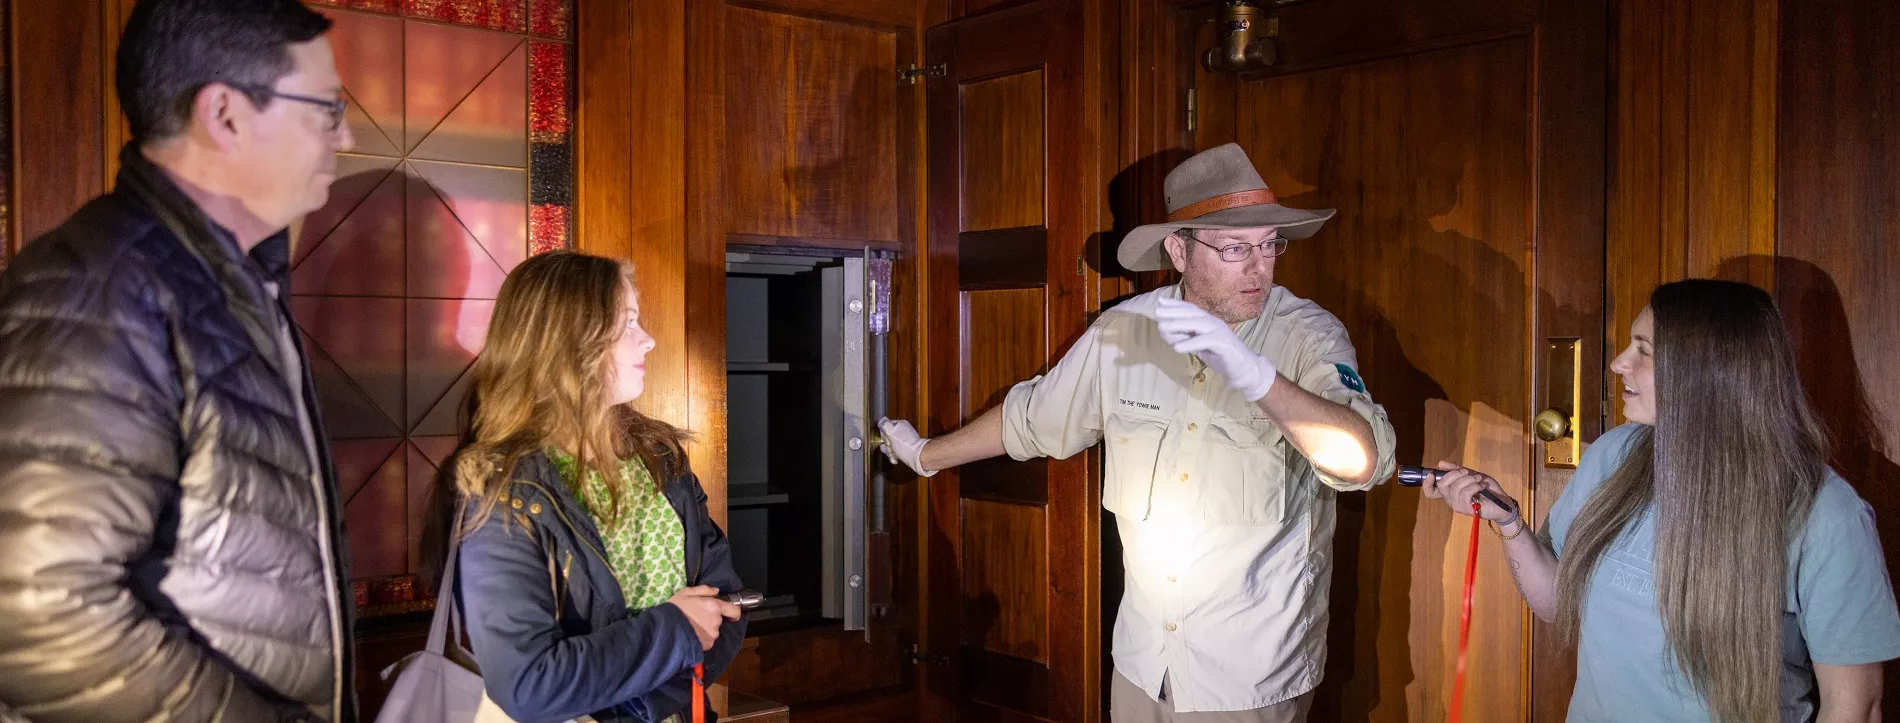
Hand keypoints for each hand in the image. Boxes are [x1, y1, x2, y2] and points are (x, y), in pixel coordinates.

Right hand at [667, 585, 740, 650]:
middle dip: (710, 619)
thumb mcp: (686, 593)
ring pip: (712, 631)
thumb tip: (717, 591)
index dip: (732, 612)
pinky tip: (690, 635)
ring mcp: (712, 635)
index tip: (728, 613)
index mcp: (714, 606)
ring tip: (690, 627)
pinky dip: (701, 639)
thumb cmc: (675, 609)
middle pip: (719, 620)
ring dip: (705, 630)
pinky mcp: (707, 646)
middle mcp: (716, 621)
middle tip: (696, 618)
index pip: (734, 611)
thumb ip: (703, 590)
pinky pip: (707, 641)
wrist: (664, 629)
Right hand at [878, 418, 935, 476]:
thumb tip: (880, 421)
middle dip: (886, 446)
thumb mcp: (891, 432)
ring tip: (893, 455)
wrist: (918, 457)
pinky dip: (894, 456)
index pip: (884, 427)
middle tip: (891, 448)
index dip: (883, 435)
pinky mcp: (906, 449)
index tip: (887, 440)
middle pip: (887, 438)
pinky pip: (895, 452)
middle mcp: (902, 432)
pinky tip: (895, 459)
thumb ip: (884, 424)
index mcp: (899, 424)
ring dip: (889, 452)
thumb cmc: (906, 445)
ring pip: (890, 446)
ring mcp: (904, 441)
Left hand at [1152, 298, 1277, 399]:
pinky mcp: (1225, 344)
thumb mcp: (1198, 346)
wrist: (1243, 369)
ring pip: (1198, 324)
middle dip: (1174, 311)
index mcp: (1208, 321)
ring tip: (1162, 328)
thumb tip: (1163, 330)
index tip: (1160, 302)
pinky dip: (1191, 343)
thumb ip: (1183, 337)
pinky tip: (1177, 347)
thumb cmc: (1219, 355)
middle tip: (1157, 312)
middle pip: (1193, 313)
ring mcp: (1220, 332)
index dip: (1176, 304)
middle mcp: (1214, 323)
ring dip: (1179, 325)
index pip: (1191, 309)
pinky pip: (1206, 341)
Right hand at [1420, 461, 1518, 523]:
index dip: (1427, 484)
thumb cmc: (1488, 489)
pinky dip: (1474, 486)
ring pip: (1456, 487)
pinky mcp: (1466, 509)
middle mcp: (1451, 499)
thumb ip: (1458, 470)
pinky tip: (1481, 486)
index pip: (1431, 492)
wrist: (1502, 503)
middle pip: (1442, 485)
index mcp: (1450, 491)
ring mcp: (1457, 505)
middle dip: (1455, 474)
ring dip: (1469, 479)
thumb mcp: (1472, 475)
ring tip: (1479, 480)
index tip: (1431, 474)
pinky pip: (1465, 493)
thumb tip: (1441, 463)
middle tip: (1467, 472)